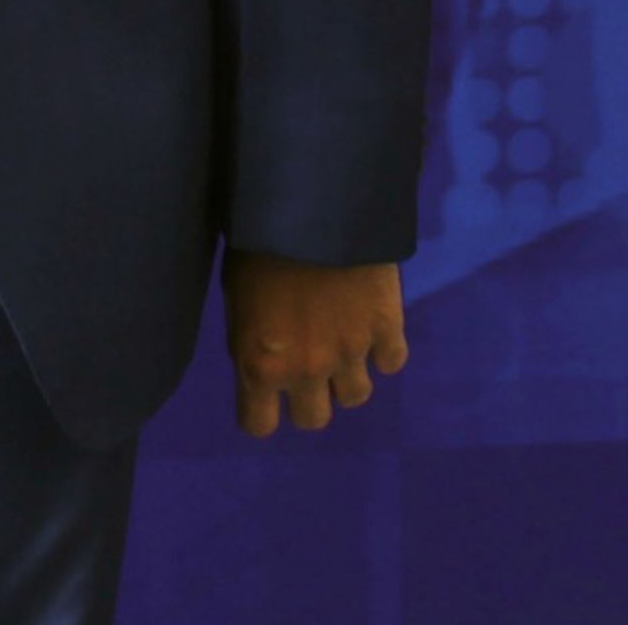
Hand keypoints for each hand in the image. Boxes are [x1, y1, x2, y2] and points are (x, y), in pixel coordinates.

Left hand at [222, 248, 408, 436]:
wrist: (313, 202)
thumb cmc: (258, 242)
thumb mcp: (235, 296)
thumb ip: (250, 339)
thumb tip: (262, 357)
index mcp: (260, 364)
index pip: (259, 425)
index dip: (263, 410)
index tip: (267, 395)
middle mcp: (306, 370)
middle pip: (313, 419)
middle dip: (310, 397)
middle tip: (309, 366)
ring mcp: (351, 352)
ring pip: (355, 396)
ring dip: (347, 375)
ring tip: (343, 343)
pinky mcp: (387, 327)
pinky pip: (392, 362)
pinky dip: (384, 350)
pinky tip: (373, 327)